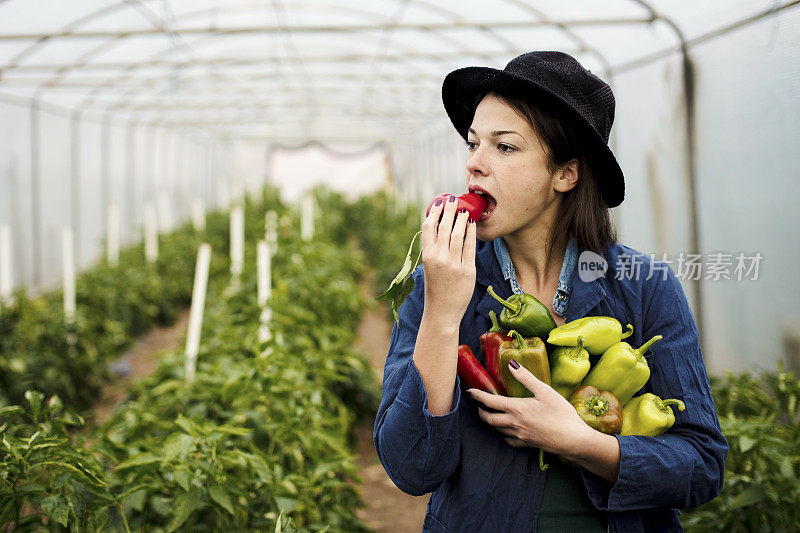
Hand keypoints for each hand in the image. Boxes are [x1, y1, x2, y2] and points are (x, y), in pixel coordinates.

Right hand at [421, 195, 476, 322]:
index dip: (434, 213)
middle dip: (449, 210)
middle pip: (445, 227)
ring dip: (462, 218)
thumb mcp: (429, 268)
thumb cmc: (435, 288)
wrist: (442, 312)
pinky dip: (471, 233)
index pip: (428, 228)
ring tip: (465, 209)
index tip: (438, 203)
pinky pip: (470, 247)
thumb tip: (441, 229)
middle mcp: (439, 258)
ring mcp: (454, 264)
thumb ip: (434, 250)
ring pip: (458, 234)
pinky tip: (473, 224)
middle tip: (453, 199)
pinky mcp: (467, 270)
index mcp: (427, 256)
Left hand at [468, 361, 593, 455]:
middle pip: (490, 419)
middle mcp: (514, 423)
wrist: (573, 441)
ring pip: (498, 430)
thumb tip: (511, 365)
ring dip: (491, 422)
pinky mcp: (528, 444)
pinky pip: (509, 440)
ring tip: (490, 416)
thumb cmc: (561, 414)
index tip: (469, 392)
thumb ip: (527, 378)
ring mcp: (520, 436)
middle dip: (481, 412)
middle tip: (478, 406)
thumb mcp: (545, 391)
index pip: (490, 402)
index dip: (478, 396)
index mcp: (516, 409)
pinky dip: (504, 435)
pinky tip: (507, 432)